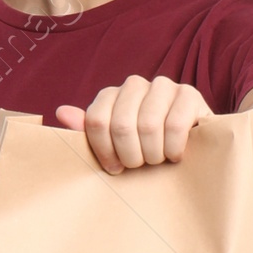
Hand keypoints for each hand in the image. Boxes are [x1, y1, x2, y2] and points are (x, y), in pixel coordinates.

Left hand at [55, 76, 212, 172]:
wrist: (188, 149)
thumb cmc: (144, 150)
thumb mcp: (112, 147)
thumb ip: (88, 132)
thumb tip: (62, 113)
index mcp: (111, 95)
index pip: (96, 121)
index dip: (105, 152)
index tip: (115, 168)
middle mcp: (134, 84)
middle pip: (121, 125)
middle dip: (131, 156)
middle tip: (140, 165)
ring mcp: (163, 86)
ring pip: (148, 125)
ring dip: (153, 154)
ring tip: (158, 159)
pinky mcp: (190, 95)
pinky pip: (175, 126)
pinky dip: (173, 148)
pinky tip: (175, 154)